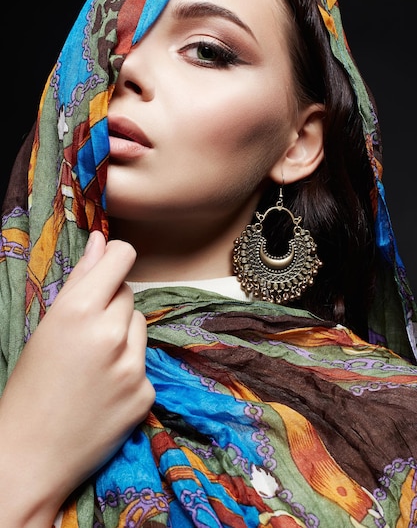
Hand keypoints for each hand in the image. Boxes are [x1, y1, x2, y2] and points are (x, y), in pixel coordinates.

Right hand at [0, 231, 154, 526]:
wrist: (30, 455)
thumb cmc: (30, 386)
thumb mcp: (48, 326)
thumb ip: (80, 279)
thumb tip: (101, 239)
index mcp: (78, 311)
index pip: (122, 256)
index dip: (116, 256)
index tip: (110, 265)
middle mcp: (111, 333)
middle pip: (129, 293)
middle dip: (111, 304)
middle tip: (85, 334)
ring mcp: (132, 365)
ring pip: (139, 324)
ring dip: (124, 334)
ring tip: (94, 362)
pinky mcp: (146, 392)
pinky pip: (144, 361)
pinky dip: (129, 368)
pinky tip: (105, 389)